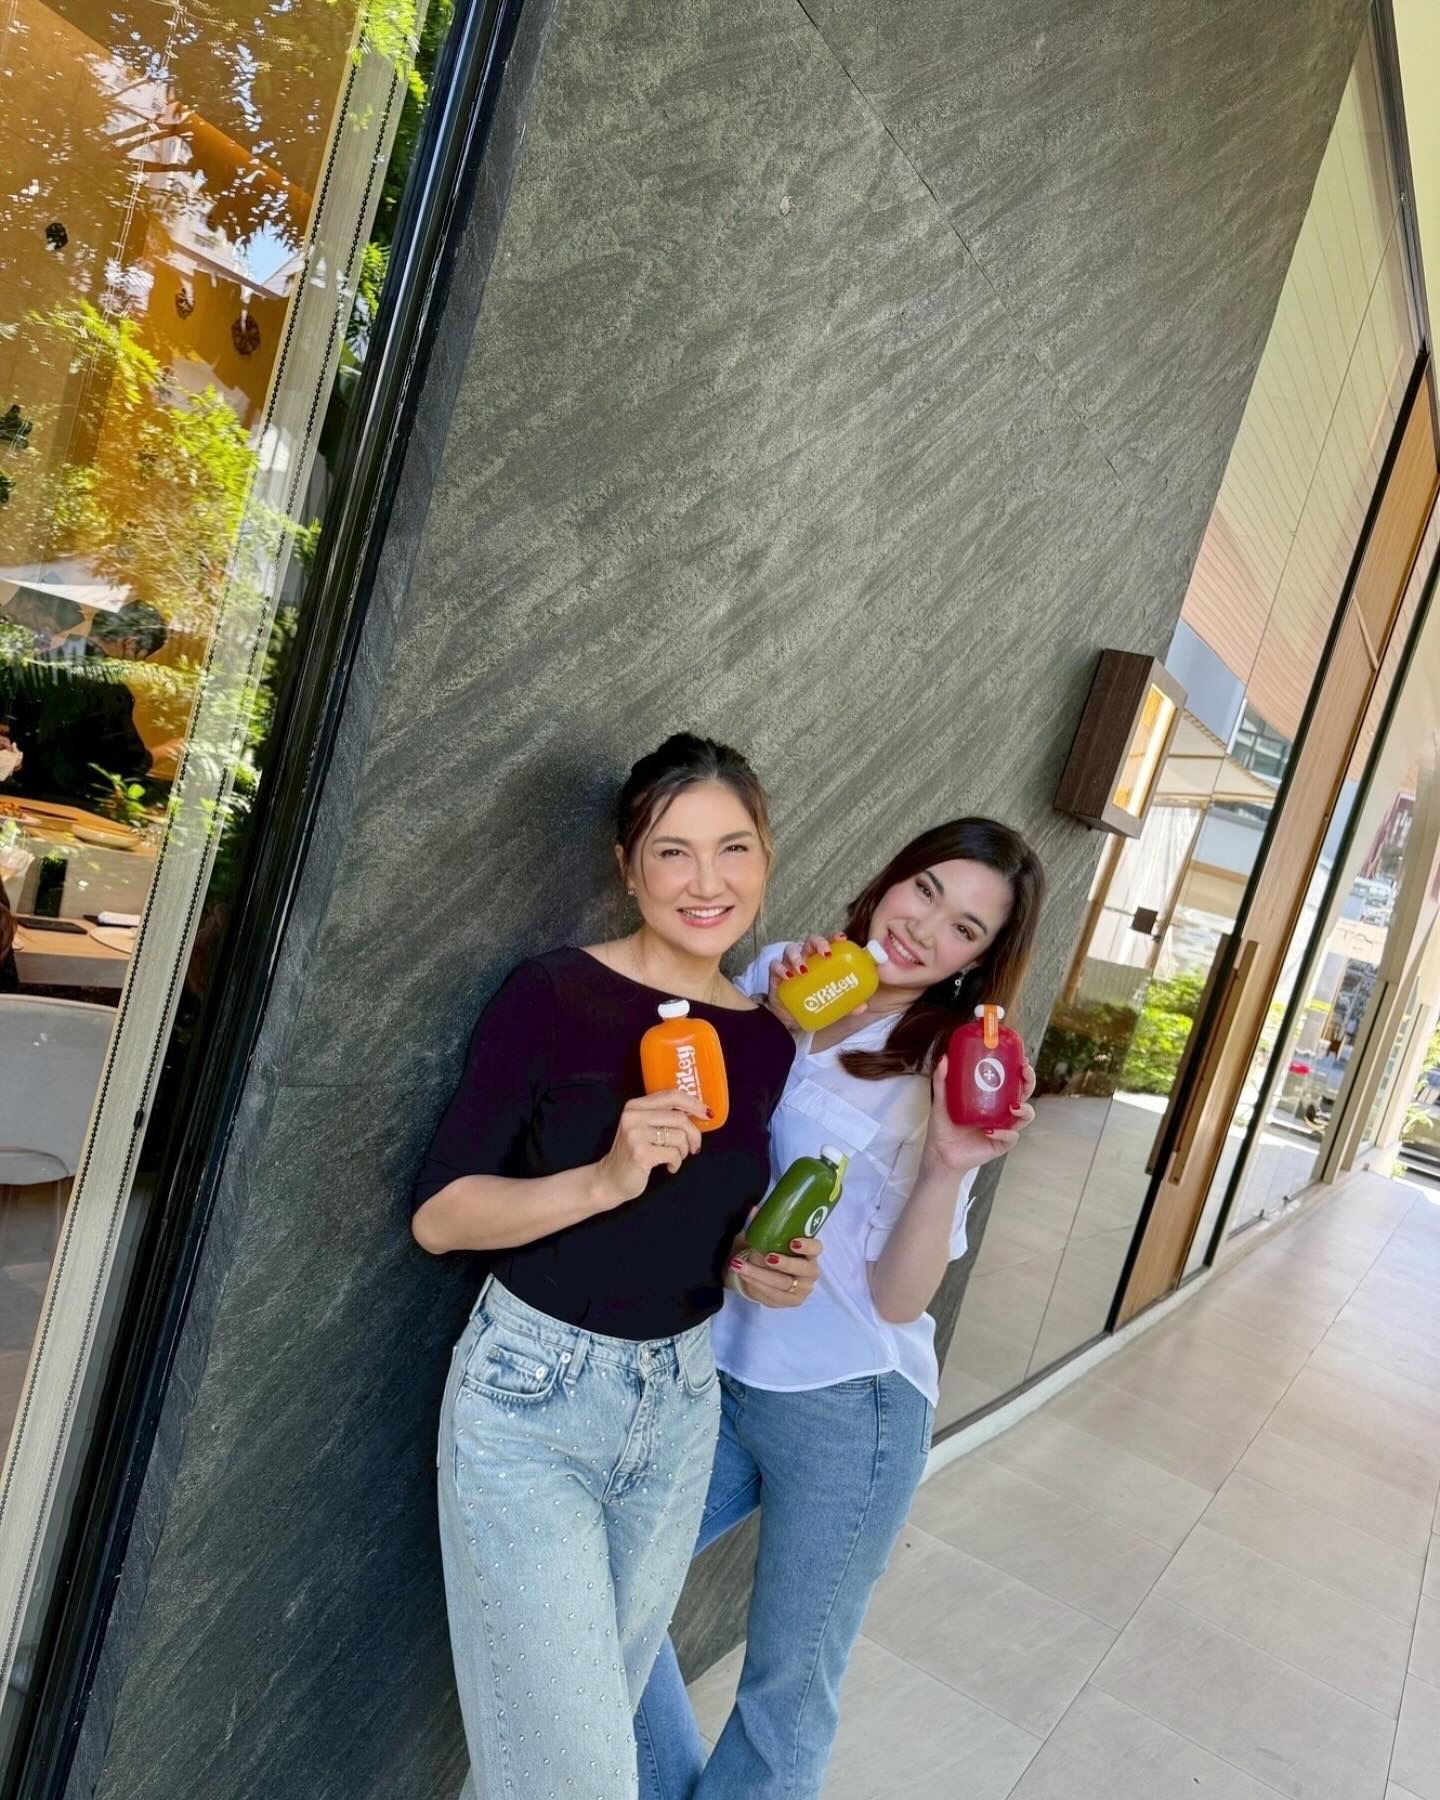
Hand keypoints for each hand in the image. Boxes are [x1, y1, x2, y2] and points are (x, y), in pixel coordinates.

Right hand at [592, 1090, 708, 1206]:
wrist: (610, 1179)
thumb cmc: (632, 1153)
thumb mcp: (642, 1127)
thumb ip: (662, 1116)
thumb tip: (697, 1112)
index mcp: (635, 1106)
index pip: (671, 1096)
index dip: (693, 1103)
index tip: (706, 1113)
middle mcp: (633, 1117)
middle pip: (679, 1118)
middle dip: (694, 1134)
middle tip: (694, 1146)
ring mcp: (635, 1135)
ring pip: (679, 1137)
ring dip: (684, 1151)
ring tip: (676, 1158)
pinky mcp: (641, 1154)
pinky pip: (674, 1154)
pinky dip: (677, 1163)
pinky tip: (670, 1167)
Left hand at [729, 1233, 822, 1307]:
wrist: (761, 1276)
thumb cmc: (768, 1252)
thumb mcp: (764, 1237)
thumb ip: (761, 1224)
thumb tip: (755, 1210)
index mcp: (809, 1253)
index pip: (817, 1249)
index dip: (808, 1246)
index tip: (793, 1242)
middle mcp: (809, 1272)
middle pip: (803, 1270)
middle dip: (785, 1264)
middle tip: (767, 1257)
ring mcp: (801, 1289)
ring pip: (783, 1284)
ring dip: (760, 1274)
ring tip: (740, 1265)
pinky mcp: (789, 1302)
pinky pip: (773, 1296)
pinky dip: (756, 1285)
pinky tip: (744, 1275)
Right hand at [766, 933, 864, 1018]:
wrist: (790, 1020)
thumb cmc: (813, 1004)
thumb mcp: (833, 1005)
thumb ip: (847, 1005)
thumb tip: (862, 1006)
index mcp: (821, 961)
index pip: (828, 943)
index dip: (834, 937)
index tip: (842, 939)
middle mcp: (806, 958)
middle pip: (811, 940)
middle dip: (818, 943)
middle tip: (826, 954)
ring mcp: (789, 965)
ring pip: (791, 950)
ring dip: (797, 956)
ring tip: (803, 969)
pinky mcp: (775, 975)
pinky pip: (775, 965)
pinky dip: (781, 968)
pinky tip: (788, 976)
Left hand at [921, 1054, 1036, 1174]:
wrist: (939, 1153)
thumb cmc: (943, 1125)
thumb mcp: (942, 1100)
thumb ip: (942, 1080)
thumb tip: (944, 1059)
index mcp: (992, 1097)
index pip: (1012, 1080)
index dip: (1021, 1070)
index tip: (1022, 1059)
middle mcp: (1001, 1111)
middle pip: (1025, 1095)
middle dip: (1029, 1083)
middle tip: (1024, 1073)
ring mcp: (1003, 1127)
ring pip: (1026, 1116)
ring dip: (1024, 1110)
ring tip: (1013, 1107)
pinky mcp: (1001, 1144)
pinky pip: (1010, 1137)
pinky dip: (1004, 1133)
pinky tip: (990, 1131)